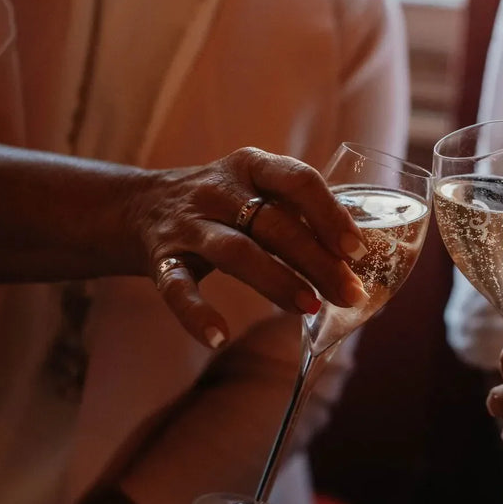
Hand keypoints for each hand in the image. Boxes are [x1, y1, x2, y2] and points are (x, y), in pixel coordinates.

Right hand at [127, 147, 369, 347]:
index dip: (330, 215)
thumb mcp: (260, 191)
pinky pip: (177, 287)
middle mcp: (219, 190)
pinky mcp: (161, 258)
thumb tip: (361, 257)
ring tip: (310, 308)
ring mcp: (188, 224)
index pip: (298, 181)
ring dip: (276, 281)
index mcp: (252, 166)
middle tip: (350, 293)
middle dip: (317, 261)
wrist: (141, 205)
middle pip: (274, 224)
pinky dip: (196, 313)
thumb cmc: (226, 204)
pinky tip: (219, 337)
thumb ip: (301, 215)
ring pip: (235, 252)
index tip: (357, 250)